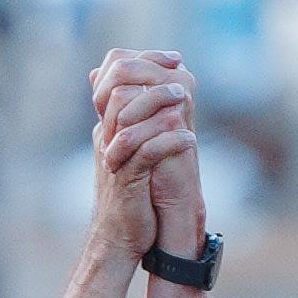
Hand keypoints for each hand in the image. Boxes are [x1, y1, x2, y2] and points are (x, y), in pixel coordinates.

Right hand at [83, 51, 189, 257]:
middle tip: (182, 83)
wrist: (118, 237)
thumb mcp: (132, 154)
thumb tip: (158, 88)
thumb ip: (140, 121)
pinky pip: (146, 153)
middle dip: (153, 82)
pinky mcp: (127, 181)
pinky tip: (190, 140)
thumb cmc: (131, 195)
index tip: (176, 59)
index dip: (144, 62)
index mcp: (108, 127)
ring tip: (186, 104)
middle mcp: (107, 138)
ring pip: (131, 120)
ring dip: (161, 108)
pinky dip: (170, 142)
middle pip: (119, 93)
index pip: (113, 78)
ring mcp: (115, 159)